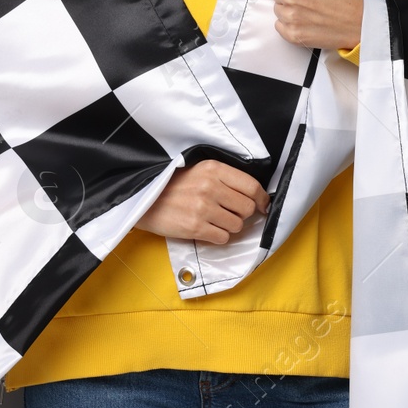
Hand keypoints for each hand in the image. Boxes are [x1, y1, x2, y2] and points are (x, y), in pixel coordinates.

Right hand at [136, 159, 270, 244]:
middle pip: (247, 208)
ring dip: (230, 227)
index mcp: (213, 169)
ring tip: (215, 221)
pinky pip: (223, 238)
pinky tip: (207, 229)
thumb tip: (255, 197)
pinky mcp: (195, 227)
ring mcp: (203, 207)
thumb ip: (224, 179)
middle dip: (243, 214)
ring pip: (237, 225)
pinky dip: (218, 236)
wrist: (144, 199)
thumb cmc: (173, 186)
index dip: (262, 199)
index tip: (263, 205)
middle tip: (231, 213)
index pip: (251, 186)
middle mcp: (210, 186)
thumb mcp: (199, 171)